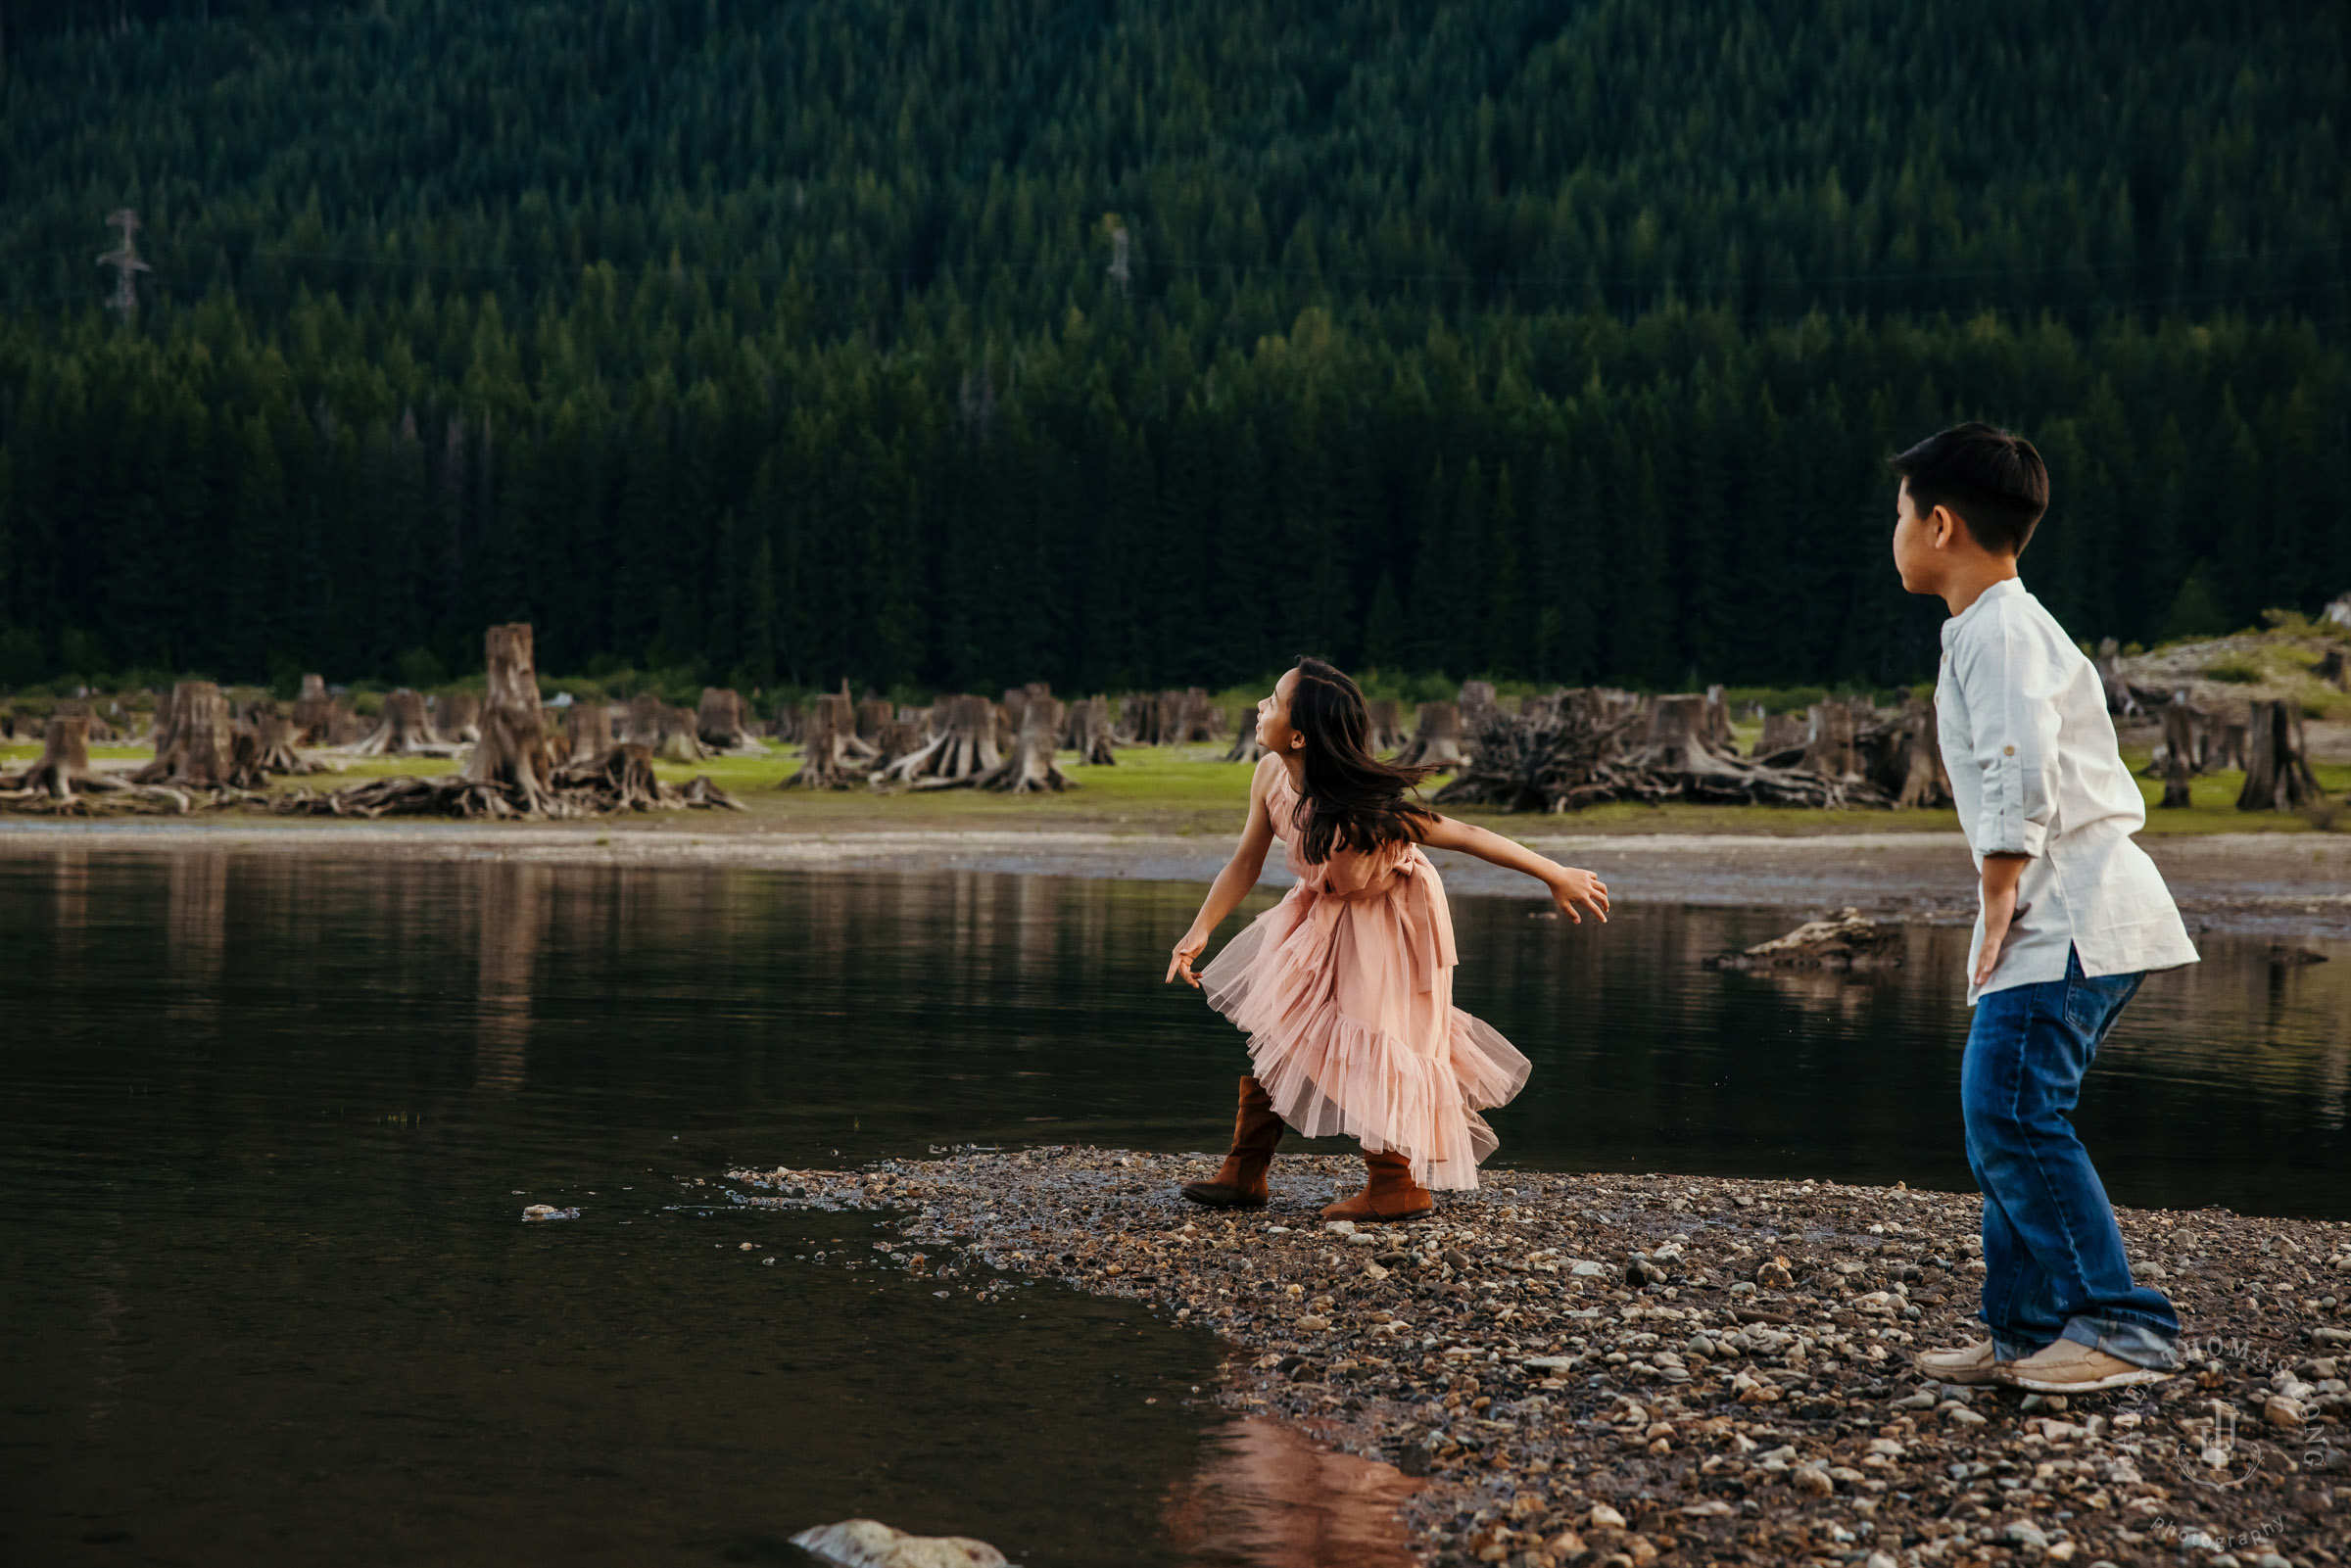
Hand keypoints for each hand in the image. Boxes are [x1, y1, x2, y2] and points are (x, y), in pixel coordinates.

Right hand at [1166, 930, 1208, 987]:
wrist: (1201, 931)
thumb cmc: (1198, 935)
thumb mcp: (1195, 942)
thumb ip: (1189, 948)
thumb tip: (1182, 953)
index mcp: (1178, 953)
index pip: (1174, 965)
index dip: (1170, 973)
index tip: (1168, 981)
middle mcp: (1178, 957)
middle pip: (1181, 971)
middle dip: (1187, 978)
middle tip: (1196, 985)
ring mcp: (1182, 959)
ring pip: (1184, 972)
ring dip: (1191, 978)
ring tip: (1198, 984)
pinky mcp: (1187, 960)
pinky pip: (1188, 970)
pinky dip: (1193, 975)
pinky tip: (1200, 975)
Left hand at [1548, 866, 1609, 924]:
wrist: (1555, 875)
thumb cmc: (1558, 891)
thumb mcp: (1563, 904)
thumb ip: (1571, 914)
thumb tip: (1578, 922)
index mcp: (1583, 898)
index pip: (1595, 909)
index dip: (1600, 916)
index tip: (1604, 920)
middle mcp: (1587, 889)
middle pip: (1602, 898)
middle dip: (1606, 905)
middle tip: (1606, 909)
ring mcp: (1587, 880)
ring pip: (1602, 887)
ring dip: (1604, 893)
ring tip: (1604, 896)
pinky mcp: (1585, 873)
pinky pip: (1595, 877)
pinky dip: (1595, 881)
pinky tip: (1593, 884)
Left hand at [1975, 858, 2029, 986]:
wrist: (1997, 883)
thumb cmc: (2006, 892)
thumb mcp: (2011, 906)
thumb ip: (2014, 911)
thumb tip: (2020, 910)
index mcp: (1993, 928)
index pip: (1988, 947)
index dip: (1984, 959)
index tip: (1982, 971)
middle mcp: (1990, 932)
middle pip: (1984, 955)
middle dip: (1980, 969)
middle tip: (1977, 984)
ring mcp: (1991, 932)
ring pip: (1985, 956)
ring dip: (1982, 970)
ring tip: (1978, 983)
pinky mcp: (1995, 931)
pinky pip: (1991, 949)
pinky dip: (1987, 961)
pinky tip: (1984, 972)